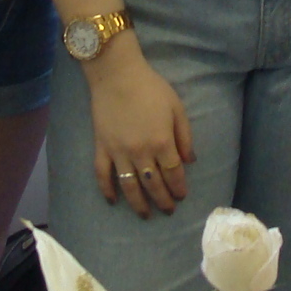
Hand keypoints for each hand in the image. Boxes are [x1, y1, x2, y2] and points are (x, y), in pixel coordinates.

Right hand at [86, 39, 194, 216]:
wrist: (116, 74)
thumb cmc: (151, 88)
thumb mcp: (176, 108)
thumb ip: (184, 136)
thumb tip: (189, 161)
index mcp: (161, 142)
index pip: (173, 173)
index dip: (179, 187)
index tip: (182, 196)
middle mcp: (141, 152)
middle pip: (153, 184)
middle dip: (163, 200)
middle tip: (168, 211)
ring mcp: (119, 152)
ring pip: (129, 186)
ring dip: (138, 204)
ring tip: (145, 215)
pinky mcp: (101, 148)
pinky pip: (103, 175)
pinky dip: (107, 190)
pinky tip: (113, 201)